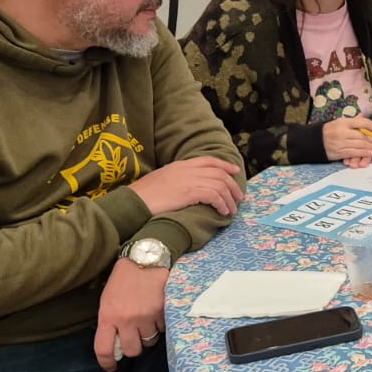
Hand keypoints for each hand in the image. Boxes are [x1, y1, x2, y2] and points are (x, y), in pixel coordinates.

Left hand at [93, 258, 167, 371]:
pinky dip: (160, 325)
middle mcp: (127, 319)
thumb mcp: (108, 300)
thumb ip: (110, 322)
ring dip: (148, 335)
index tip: (111, 367)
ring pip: (149, 341)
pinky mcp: (163, 312)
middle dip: (133, 347)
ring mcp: (146, 316)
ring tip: (147, 320)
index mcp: (108, 316)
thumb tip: (115, 344)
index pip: (103, 349)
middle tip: (134, 337)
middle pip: (131, 350)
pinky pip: (162, 329)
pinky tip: (156, 312)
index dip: (107, 363)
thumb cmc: (123, 280)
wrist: (145, 260)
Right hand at [129, 156, 243, 215]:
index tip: (235, 171)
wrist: (133, 202)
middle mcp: (187, 169)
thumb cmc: (143, 196)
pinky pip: (214, 195)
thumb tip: (189, 189)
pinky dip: (222, 204)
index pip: (208, 160)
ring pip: (220, 185)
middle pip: (219, 173)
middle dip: (232, 185)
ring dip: (229, 199)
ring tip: (231, 210)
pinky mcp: (189, 192)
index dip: (224, 165)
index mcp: (180, 165)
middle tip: (239, 197)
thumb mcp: (161, 181)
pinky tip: (222, 211)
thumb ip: (177, 180)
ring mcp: (189, 180)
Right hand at [323, 117, 371, 163]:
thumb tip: (364, 117)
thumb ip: (353, 122)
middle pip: (364, 136)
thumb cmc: (329, 131)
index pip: (363, 123)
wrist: (312, 141)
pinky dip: (362, 153)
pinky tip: (370, 153)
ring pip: (360, 145)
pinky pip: (353, 153)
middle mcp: (342, 131)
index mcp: (344, 122)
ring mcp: (340, 142)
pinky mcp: (338, 152)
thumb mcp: (339, 122)